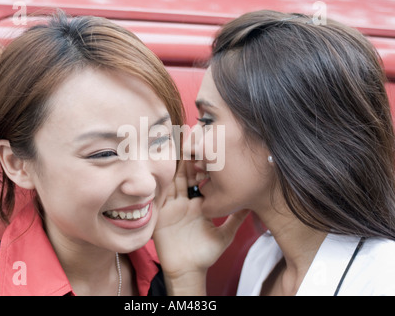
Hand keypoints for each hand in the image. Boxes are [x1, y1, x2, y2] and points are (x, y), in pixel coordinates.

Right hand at [153, 160, 248, 294]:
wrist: (187, 270)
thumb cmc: (205, 254)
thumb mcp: (225, 235)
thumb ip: (236, 220)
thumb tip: (251, 206)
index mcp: (198, 204)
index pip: (199, 181)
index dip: (201, 167)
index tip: (208, 150)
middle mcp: (184, 203)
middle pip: (183, 177)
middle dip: (186, 160)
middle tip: (190, 140)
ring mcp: (171, 207)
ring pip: (171, 182)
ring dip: (173, 166)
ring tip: (176, 148)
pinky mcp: (160, 213)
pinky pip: (159, 195)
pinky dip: (160, 182)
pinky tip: (161, 169)